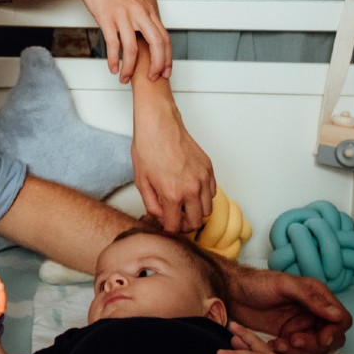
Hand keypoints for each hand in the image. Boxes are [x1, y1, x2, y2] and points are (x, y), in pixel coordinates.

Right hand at [68, 0, 171, 82]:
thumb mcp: (134, 0)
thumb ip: (142, 17)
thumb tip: (148, 36)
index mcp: (147, 9)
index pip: (164, 37)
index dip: (167, 57)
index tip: (165, 71)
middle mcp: (138, 12)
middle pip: (156, 43)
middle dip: (157, 65)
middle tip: (152, 78)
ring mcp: (123, 15)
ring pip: (133, 48)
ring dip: (130, 68)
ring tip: (124, 78)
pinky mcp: (106, 18)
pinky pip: (113, 44)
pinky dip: (114, 60)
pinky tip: (113, 68)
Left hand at [131, 106, 215, 231]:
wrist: (159, 124)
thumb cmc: (148, 147)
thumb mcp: (141, 181)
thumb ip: (152, 205)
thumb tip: (161, 216)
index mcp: (173, 194)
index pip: (176, 226)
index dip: (169, 229)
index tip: (166, 225)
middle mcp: (192, 188)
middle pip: (196, 222)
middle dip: (184, 224)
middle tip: (175, 218)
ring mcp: (203, 178)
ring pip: (207, 209)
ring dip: (196, 211)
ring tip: (183, 204)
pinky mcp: (208, 168)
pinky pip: (212, 192)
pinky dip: (203, 196)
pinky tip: (190, 190)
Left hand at [225, 265, 348, 353]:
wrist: (231, 292)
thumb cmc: (256, 283)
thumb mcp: (284, 286)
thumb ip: (311, 299)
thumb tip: (337, 315)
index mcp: (317, 295)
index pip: (341, 318)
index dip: (335, 331)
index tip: (322, 339)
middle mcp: (313, 311)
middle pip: (331, 336)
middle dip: (316, 343)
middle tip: (295, 341)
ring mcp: (301, 324)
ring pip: (315, 346)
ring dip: (302, 349)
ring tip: (282, 343)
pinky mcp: (288, 334)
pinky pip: (298, 350)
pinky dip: (289, 351)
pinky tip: (274, 344)